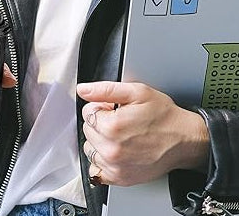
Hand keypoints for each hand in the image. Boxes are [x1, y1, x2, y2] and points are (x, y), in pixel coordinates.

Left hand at [77, 81, 208, 185]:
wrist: (185, 140)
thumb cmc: (164, 116)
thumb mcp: (137, 92)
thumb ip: (105, 89)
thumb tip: (83, 89)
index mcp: (112, 126)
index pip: (87, 112)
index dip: (102, 106)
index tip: (114, 109)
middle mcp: (111, 149)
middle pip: (88, 130)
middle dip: (100, 122)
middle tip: (120, 120)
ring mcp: (115, 166)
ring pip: (90, 148)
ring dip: (100, 141)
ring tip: (120, 135)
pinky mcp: (119, 178)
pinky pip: (96, 170)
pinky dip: (102, 160)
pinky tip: (116, 151)